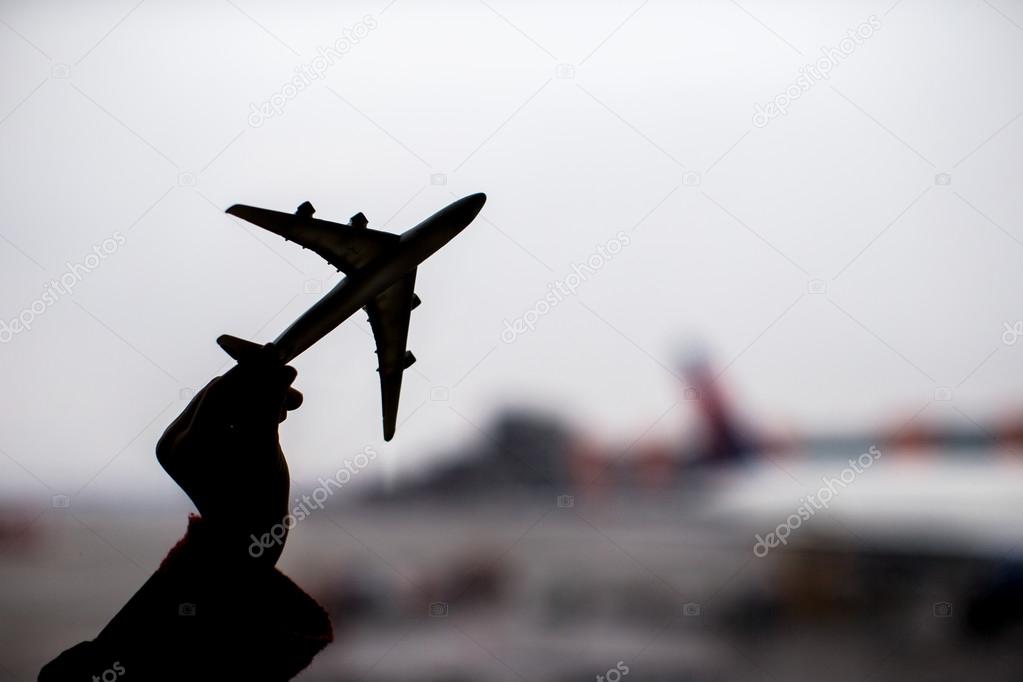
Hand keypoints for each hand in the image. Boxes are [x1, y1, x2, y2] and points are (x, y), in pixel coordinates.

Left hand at [155, 343, 301, 564]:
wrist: (245, 541)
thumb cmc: (257, 501)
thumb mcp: (267, 447)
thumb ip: (269, 402)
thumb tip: (278, 361)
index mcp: (185, 446)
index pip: (221, 390)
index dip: (253, 370)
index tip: (280, 356)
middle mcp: (172, 442)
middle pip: (220, 395)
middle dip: (258, 389)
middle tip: (294, 390)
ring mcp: (177, 446)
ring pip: (222, 403)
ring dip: (256, 400)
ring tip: (288, 409)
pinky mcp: (188, 447)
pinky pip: (219, 416)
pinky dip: (246, 414)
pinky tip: (273, 418)